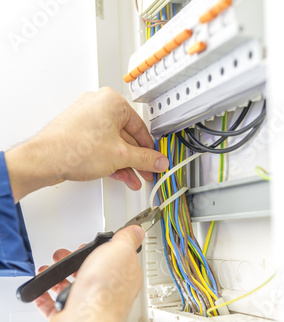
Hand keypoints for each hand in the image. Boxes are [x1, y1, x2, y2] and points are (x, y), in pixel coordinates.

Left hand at [5, 88, 168, 201]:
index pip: (140, 127)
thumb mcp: (121, 156)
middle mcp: (98, 105)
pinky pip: (101, 145)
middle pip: (127, 136)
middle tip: (146, 172)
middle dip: (137, 159)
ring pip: (114, 142)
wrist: (45, 160)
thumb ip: (145, 159)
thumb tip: (158, 161)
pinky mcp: (78, 131)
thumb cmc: (74, 148)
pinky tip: (118, 174)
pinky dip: (110, 160)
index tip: (155, 161)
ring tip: (133, 178)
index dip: (150, 149)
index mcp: (112, 101)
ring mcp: (86, 118)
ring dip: (125, 163)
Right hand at [35, 226, 144, 321]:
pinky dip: (45, 298)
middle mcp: (107, 293)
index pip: (117, 260)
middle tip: (65, 255)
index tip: (92, 244)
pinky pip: (54, 306)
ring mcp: (88, 306)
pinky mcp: (70, 316)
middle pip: (92, 273)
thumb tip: (136, 232)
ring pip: (73, 288)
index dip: (103, 250)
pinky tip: (42, 291)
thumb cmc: (104, 291)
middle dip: (75, 261)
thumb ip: (127, 240)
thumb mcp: (120, 251)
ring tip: (49, 268)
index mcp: (123, 277)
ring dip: (58, 277)